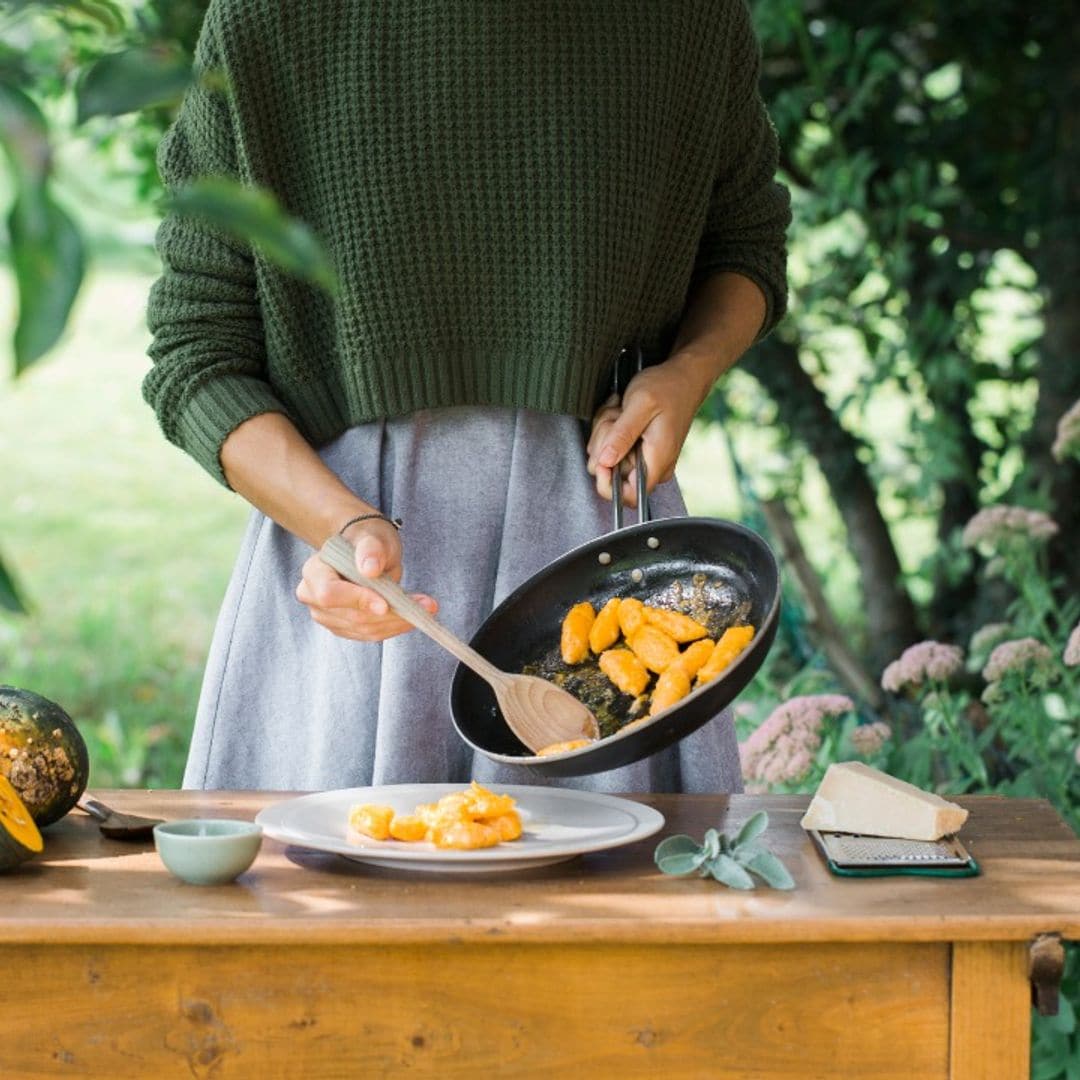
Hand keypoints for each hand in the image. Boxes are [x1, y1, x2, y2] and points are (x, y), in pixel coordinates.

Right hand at [296, 519, 437, 641]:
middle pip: (351, 616)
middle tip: (425, 606)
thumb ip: (370, 550)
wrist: (366, 551)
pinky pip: (370, 634)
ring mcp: (327, 616)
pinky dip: (394, 627)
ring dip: (397, 623)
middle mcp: (313, 597)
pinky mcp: (343, 627)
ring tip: (426, 609)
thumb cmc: (367, 541)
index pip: (329, 594)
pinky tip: (411, 616)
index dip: (357, 601)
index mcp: (315, 571)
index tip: (385, 604)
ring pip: (364, 629)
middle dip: (390, 615)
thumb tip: (370, 569)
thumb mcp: (372, 537)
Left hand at [586, 355, 710, 506]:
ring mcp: (646, 459)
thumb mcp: (640, 405)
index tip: (601, 459)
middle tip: (616, 418)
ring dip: (606, 431)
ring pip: (608, 458)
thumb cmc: (667, 387)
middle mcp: (654, 466)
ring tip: (621, 412)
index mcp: (657, 460)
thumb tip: (605, 462)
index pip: (630, 497)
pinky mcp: (639, 450)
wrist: (683, 376)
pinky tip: (621, 413)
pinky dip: (610, 429)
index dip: (607, 484)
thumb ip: (622, 435)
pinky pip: (612, 448)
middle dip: (604, 443)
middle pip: (612, 474)